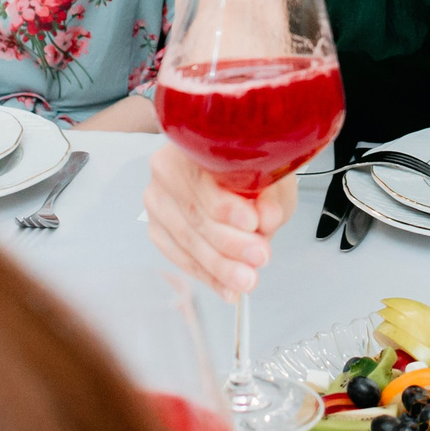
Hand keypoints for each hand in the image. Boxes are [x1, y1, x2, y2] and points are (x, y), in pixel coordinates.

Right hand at [144, 148, 294, 299]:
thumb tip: (266, 217)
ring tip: (247, 279)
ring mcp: (157, 201)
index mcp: (191, 143)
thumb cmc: (252, 171)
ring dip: (220, 266)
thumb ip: (270, 196)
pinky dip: (207, 275)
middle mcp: (165, 169)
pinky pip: (180, 257)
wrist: (236, 176)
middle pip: (194, 213)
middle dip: (230, 243)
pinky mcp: (158, 228)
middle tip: (259, 257)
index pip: (203, 177)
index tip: (253, 223)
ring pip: (187, 240)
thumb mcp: (272, 176)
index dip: (226, 204)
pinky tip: (228, 287)